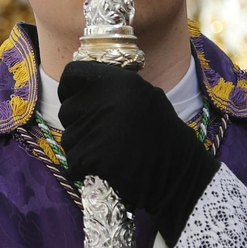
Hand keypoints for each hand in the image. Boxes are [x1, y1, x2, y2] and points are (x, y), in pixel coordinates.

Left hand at [59, 61, 218, 245]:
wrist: (179, 172)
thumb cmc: (163, 136)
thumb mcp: (145, 97)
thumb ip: (113, 91)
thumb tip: (81, 92)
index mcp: (119, 80)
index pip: (72, 75)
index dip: (71, 92)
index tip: (78, 104)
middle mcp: (105, 98)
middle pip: (67, 110)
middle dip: (78, 125)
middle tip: (99, 137)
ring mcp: (98, 127)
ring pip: (68, 139)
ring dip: (81, 150)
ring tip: (106, 156)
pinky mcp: (93, 155)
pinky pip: (73, 162)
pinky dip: (82, 170)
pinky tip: (101, 171)